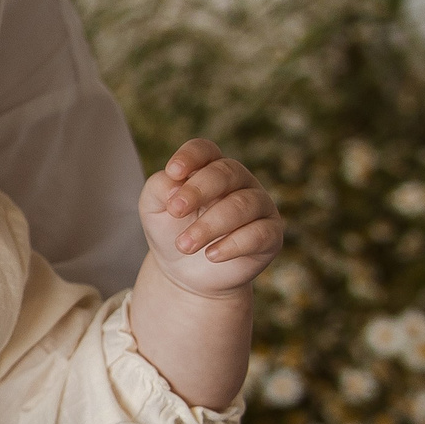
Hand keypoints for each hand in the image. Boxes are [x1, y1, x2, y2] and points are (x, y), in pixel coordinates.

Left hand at [139, 137, 282, 297]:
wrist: (185, 273)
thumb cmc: (171, 231)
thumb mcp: (154, 208)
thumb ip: (158, 188)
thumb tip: (175, 182)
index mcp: (209, 167)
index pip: (205, 150)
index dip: (190, 156)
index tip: (173, 172)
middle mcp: (238, 181)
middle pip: (225, 173)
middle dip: (198, 191)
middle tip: (175, 211)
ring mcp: (258, 205)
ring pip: (242, 204)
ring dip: (210, 225)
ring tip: (185, 245)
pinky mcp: (271, 234)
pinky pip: (259, 233)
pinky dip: (233, 244)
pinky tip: (211, 255)